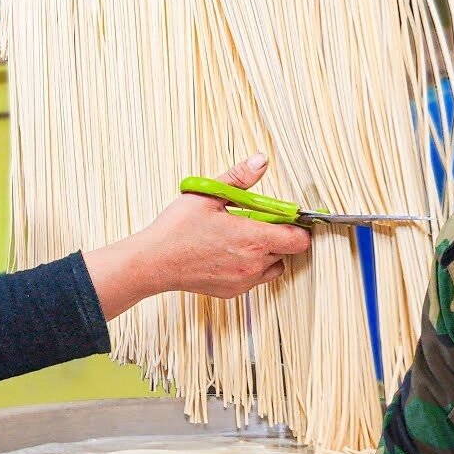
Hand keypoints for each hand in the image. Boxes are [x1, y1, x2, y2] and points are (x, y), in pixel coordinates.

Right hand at [84, 154, 311, 318]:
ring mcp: (244, 281)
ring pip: (273, 267)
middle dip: (278, 236)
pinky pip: (254, 280)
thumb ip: (239, 178)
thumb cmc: (177, 229)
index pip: (299, 239)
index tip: (286, 217)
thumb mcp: (208, 195)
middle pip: (288, 252)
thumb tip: (261, 161)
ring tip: (242, 240)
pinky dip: (249, 268)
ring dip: (266, 253)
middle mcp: (253, 264)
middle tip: (255, 223)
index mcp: (253, 238)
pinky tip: (228, 254)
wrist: (154, 262)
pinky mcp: (233, 292)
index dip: (298, 227)